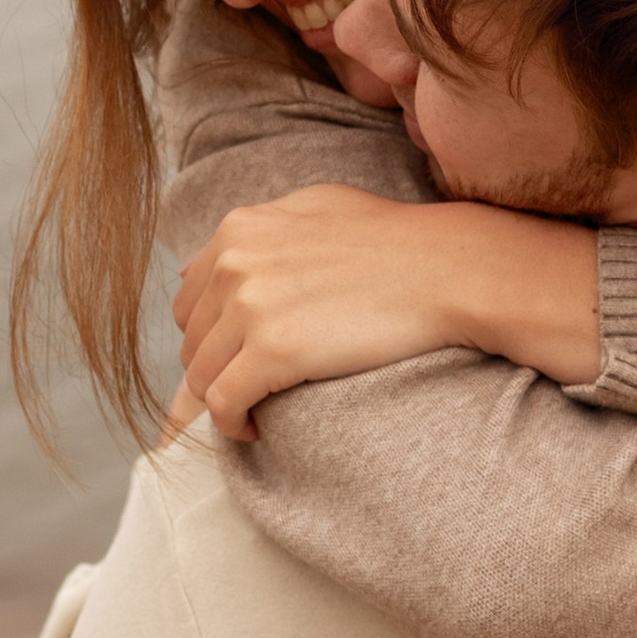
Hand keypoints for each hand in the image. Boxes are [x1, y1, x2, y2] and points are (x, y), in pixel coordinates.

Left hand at [169, 184, 602, 440]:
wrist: (447, 270)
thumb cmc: (394, 241)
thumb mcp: (317, 208)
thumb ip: (261, 230)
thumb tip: (211, 259)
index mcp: (239, 228)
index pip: (189, 297)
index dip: (210, 335)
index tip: (237, 357)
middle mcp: (233, 262)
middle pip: (191, 339)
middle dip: (214, 368)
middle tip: (250, 388)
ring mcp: (249, 306)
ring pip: (200, 375)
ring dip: (222, 400)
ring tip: (255, 411)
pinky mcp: (271, 351)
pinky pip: (222, 404)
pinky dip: (232, 424)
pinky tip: (256, 428)